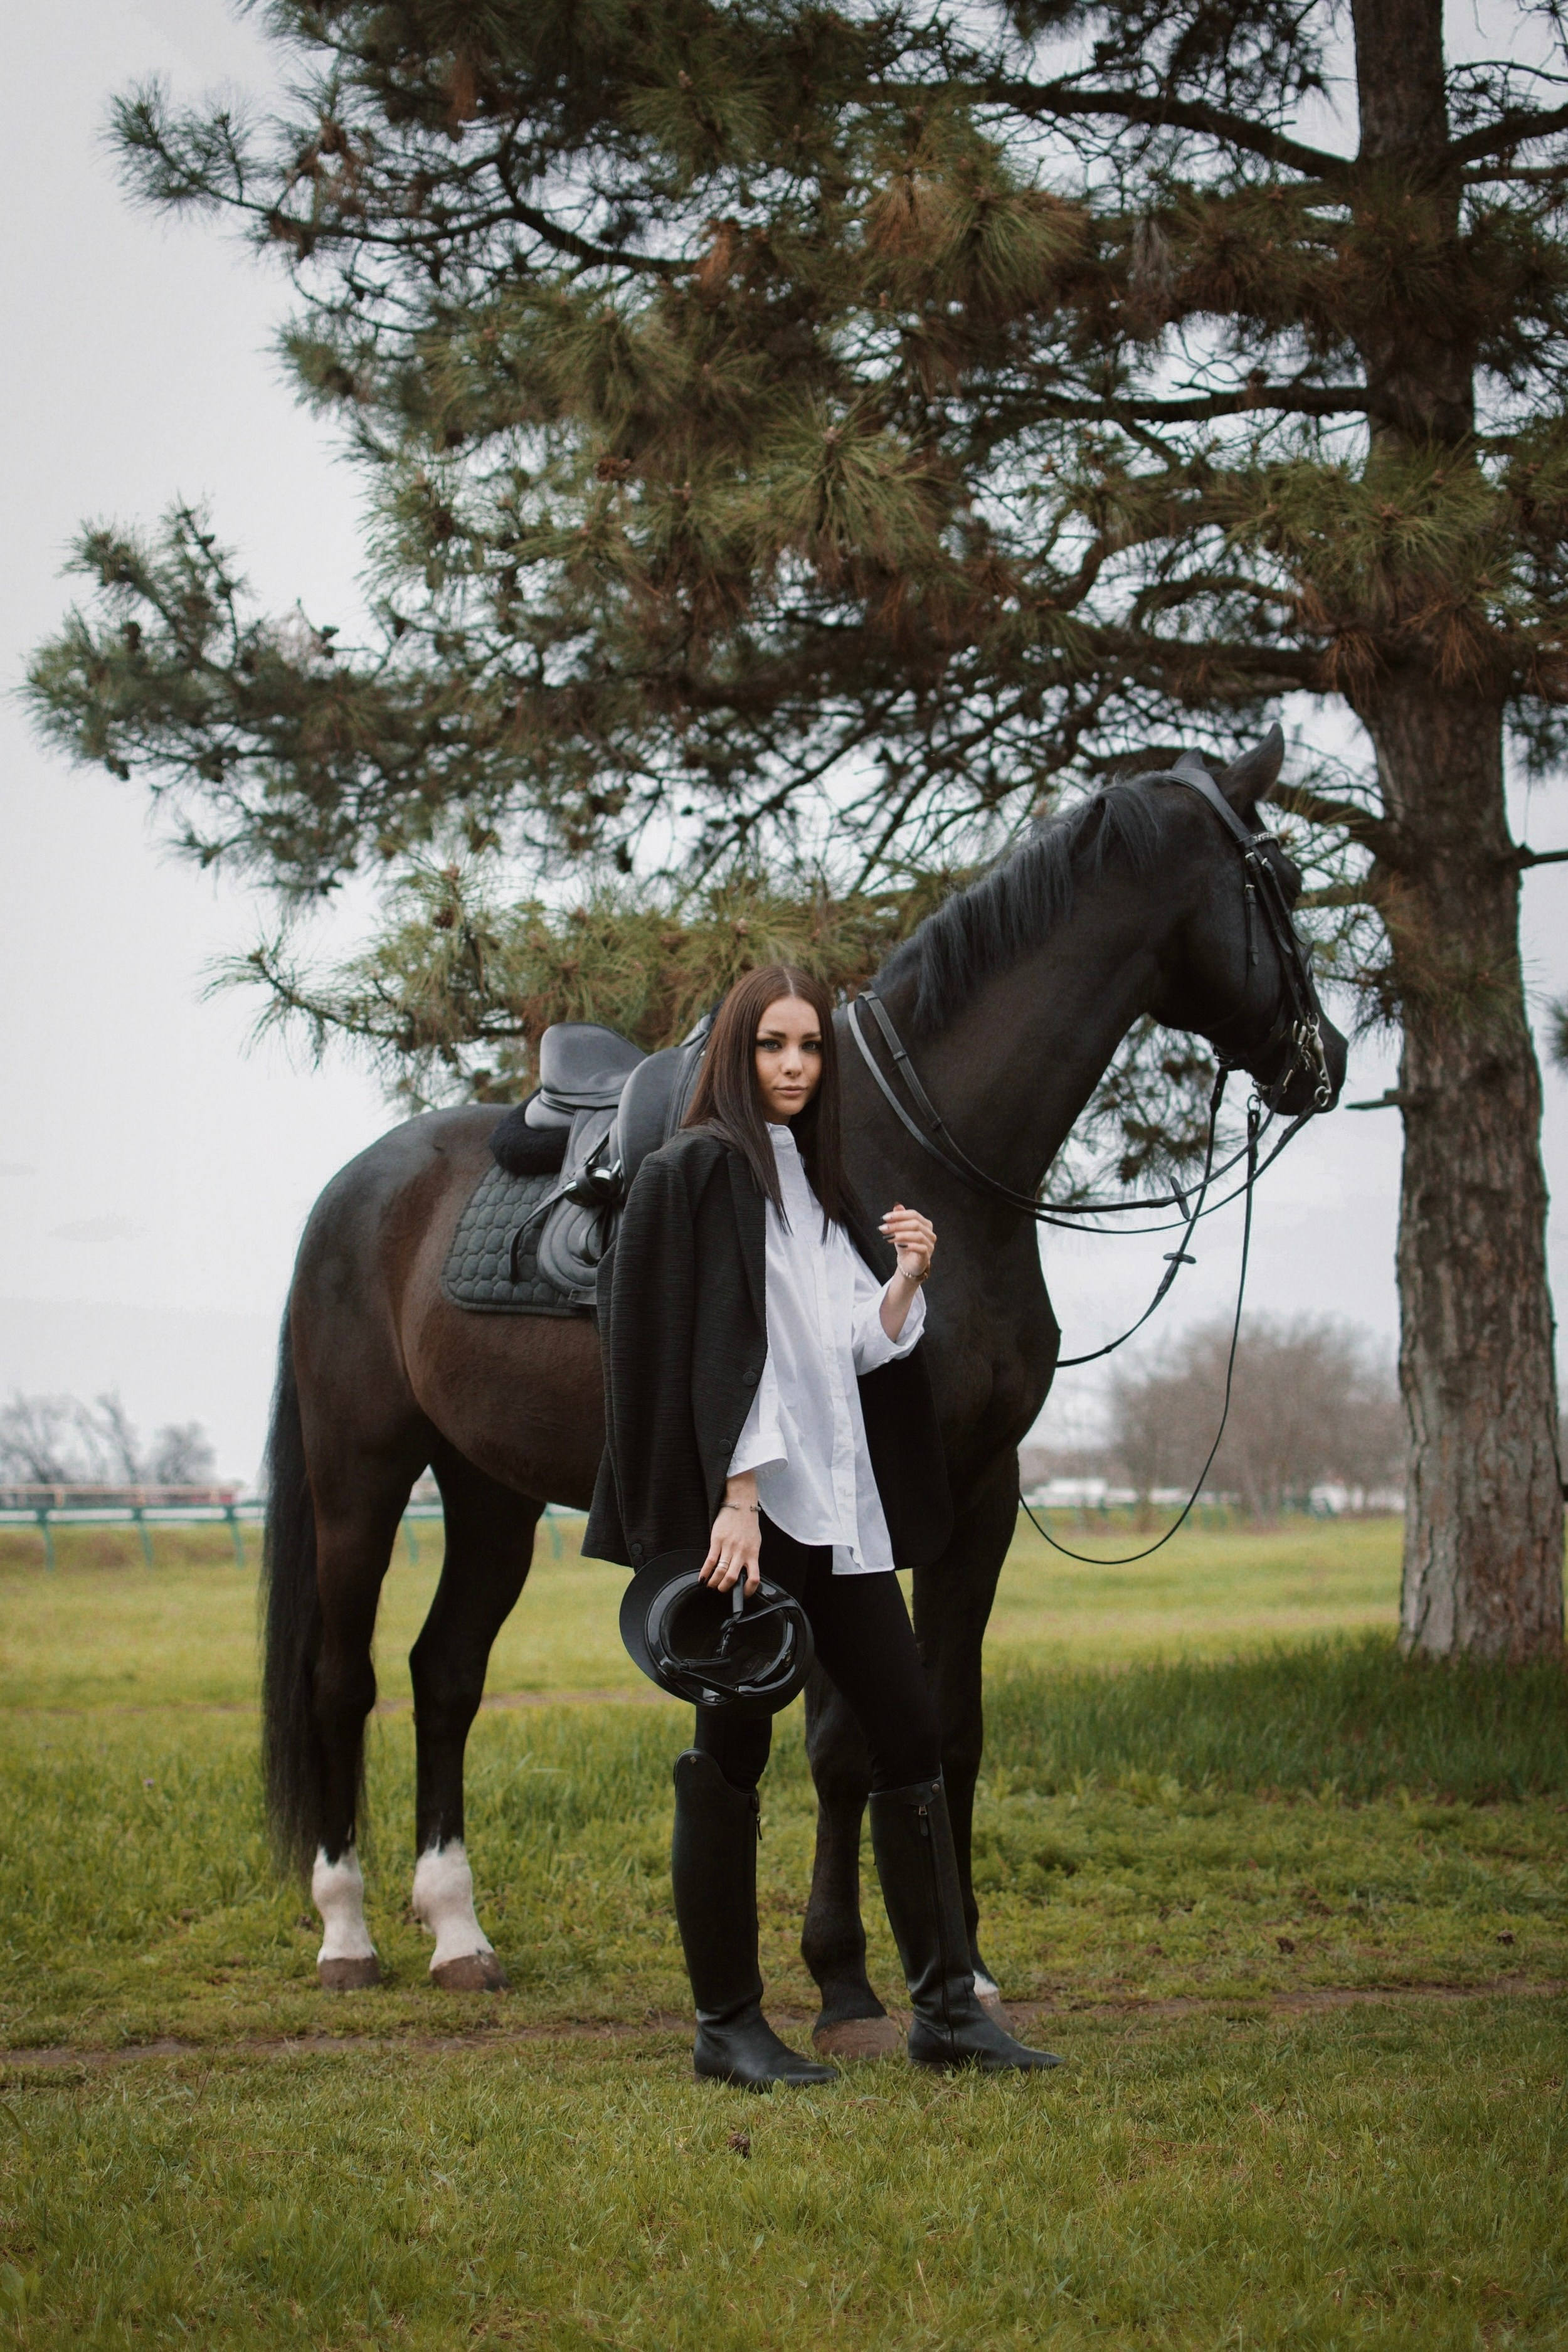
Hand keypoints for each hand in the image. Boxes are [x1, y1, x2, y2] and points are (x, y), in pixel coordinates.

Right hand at [700, 1473, 761, 1594]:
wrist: (741, 1505)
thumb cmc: (748, 1524)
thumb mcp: (755, 1542)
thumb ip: (750, 1557)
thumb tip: (745, 1573)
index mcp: (753, 1554)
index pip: (754, 1578)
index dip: (749, 1590)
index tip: (744, 1595)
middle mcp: (741, 1552)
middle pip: (733, 1578)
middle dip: (725, 1588)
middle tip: (721, 1590)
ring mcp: (729, 1546)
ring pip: (720, 1571)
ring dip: (714, 1582)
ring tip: (711, 1585)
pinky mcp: (717, 1540)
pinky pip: (710, 1560)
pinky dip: (705, 1572)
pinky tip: (702, 1578)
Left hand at [879, 1203, 935, 1285]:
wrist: (908, 1264)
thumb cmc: (905, 1245)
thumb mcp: (899, 1231)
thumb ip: (899, 1218)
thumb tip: (897, 1205)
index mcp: (925, 1224)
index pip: (913, 1214)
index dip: (899, 1215)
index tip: (885, 1218)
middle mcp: (930, 1233)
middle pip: (915, 1224)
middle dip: (897, 1225)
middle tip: (883, 1228)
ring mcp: (930, 1244)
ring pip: (918, 1235)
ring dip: (901, 1235)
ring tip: (888, 1237)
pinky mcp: (927, 1255)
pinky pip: (921, 1248)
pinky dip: (910, 1245)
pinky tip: (899, 1246)